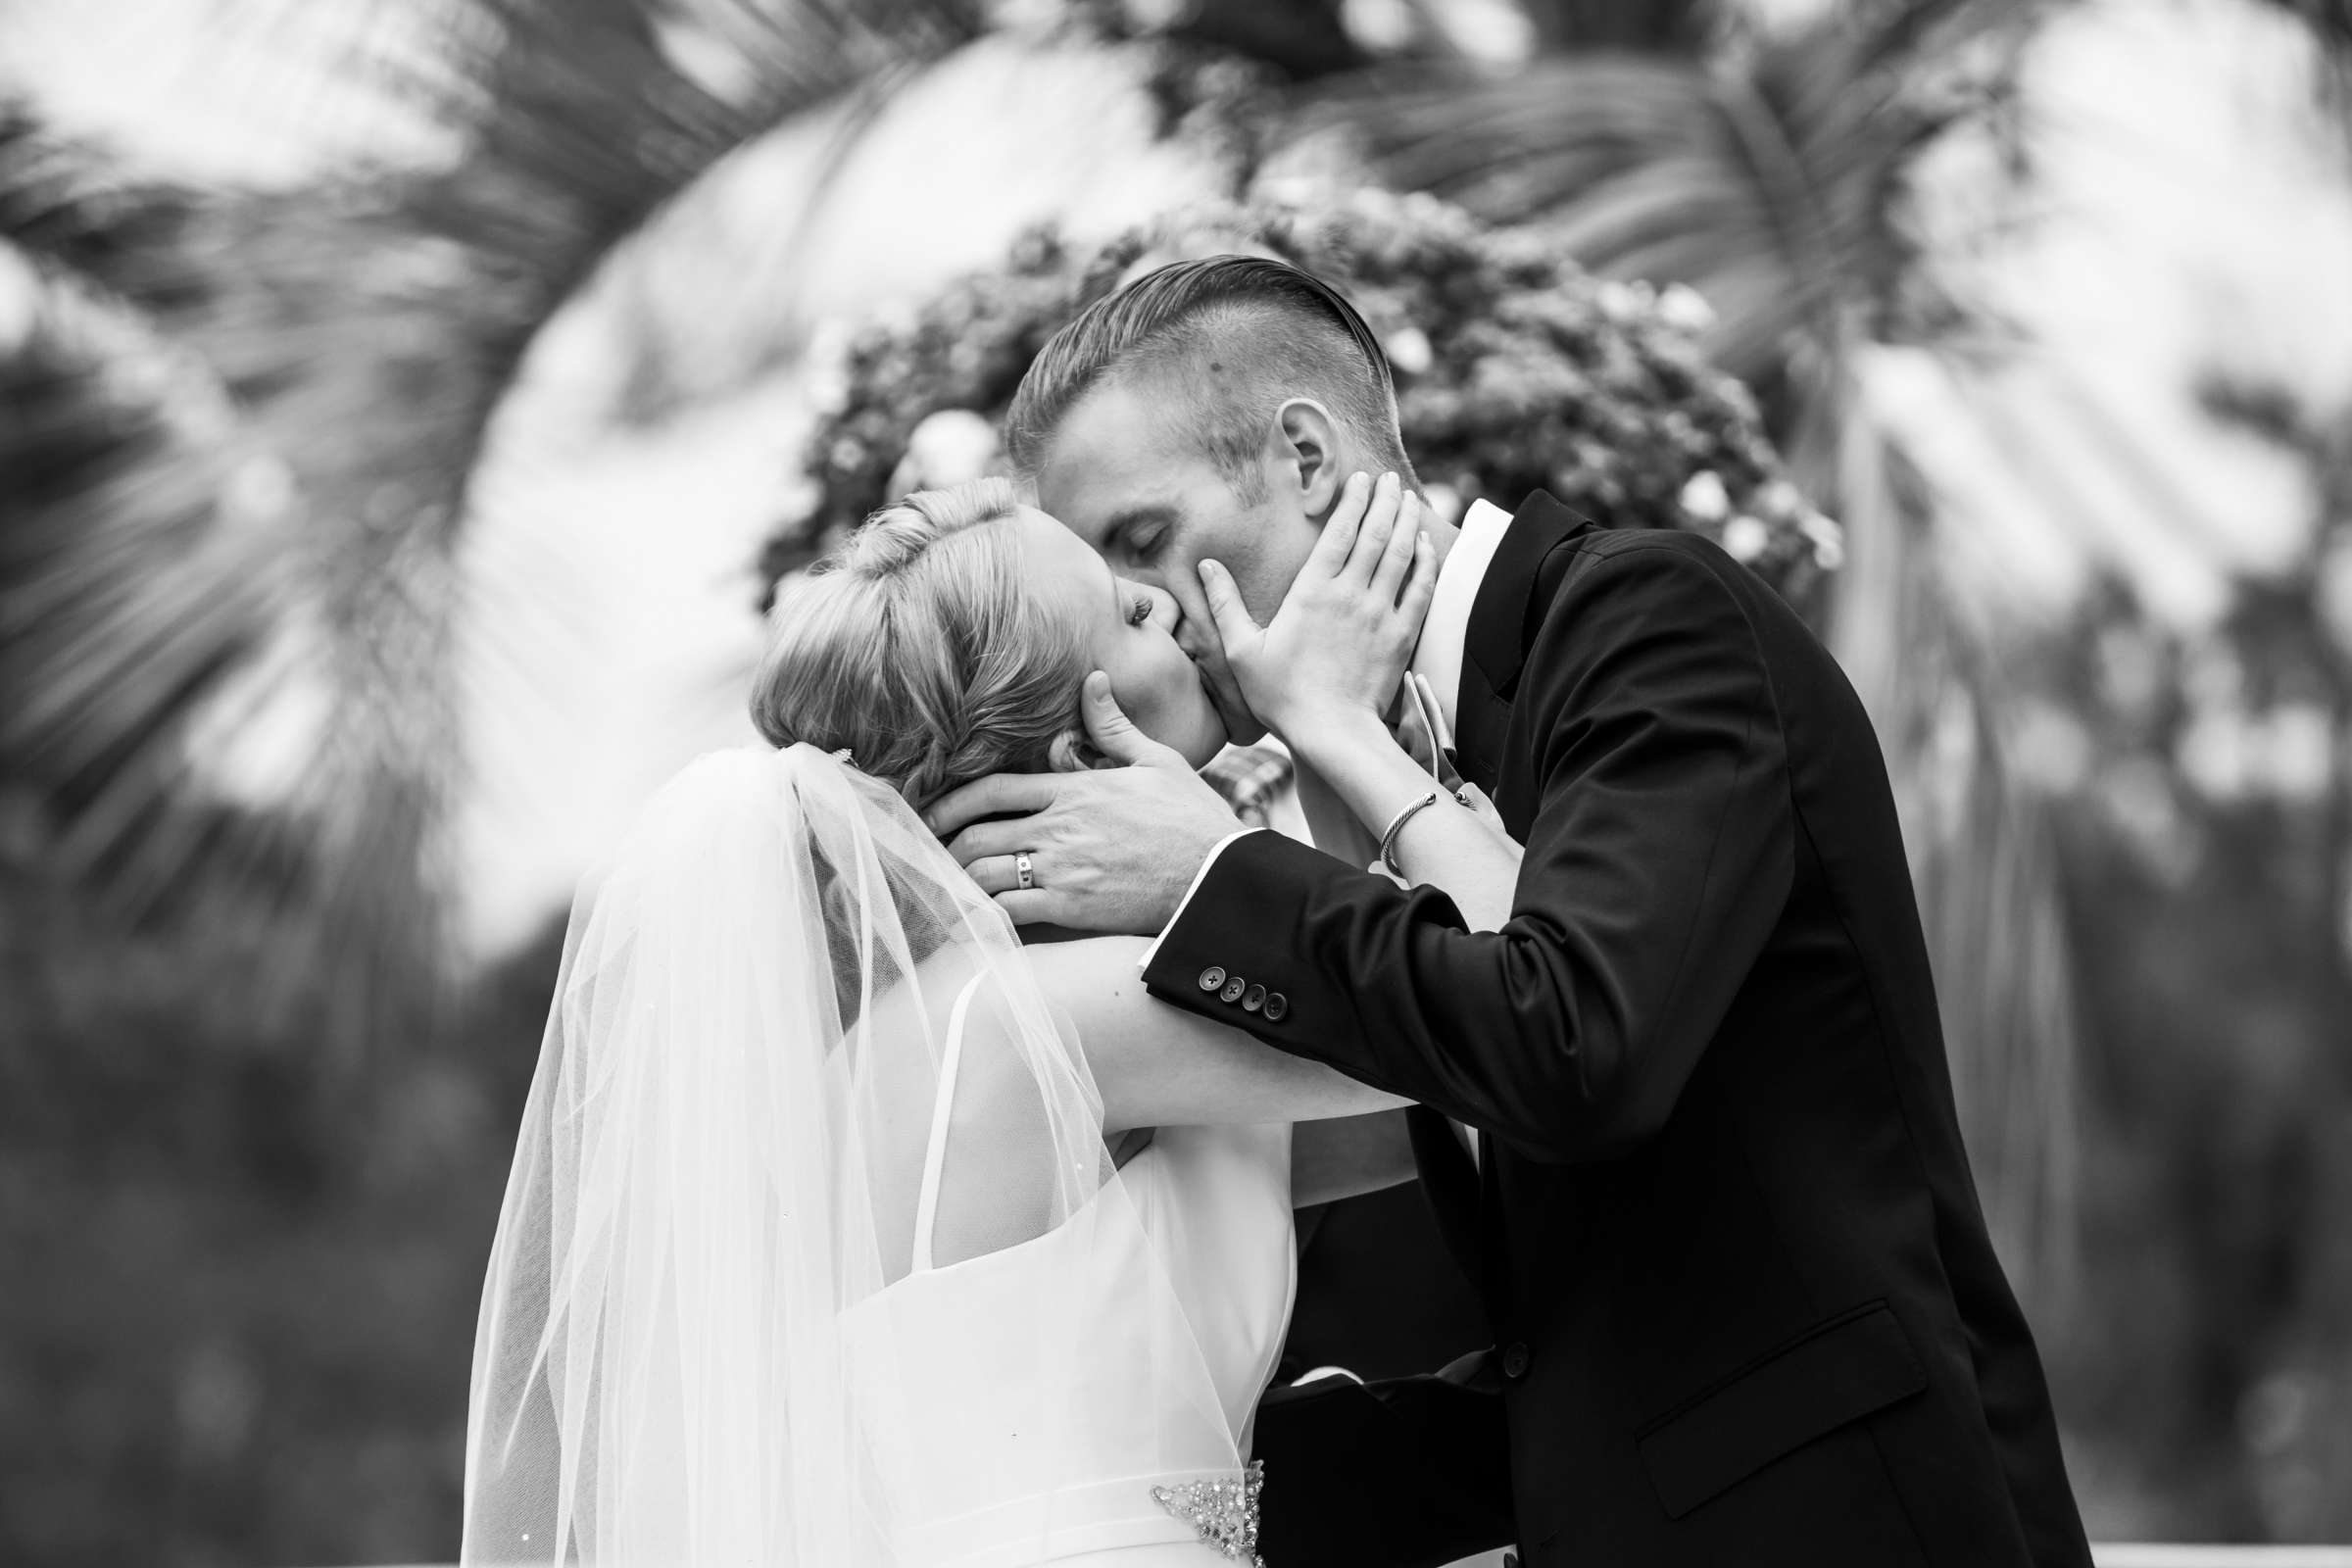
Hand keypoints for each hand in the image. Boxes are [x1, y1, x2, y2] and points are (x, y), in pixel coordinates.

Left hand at [927, 672, 1242, 930]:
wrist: (1220, 874)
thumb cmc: (1194, 818)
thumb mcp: (1157, 761)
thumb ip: (1114, 726)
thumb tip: (1093, 680)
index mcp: (1075, 790)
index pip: (993, 790)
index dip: (952, 802)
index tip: (931, 814)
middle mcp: (1060, 828)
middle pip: (978, 835)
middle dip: (948, 848)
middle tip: (936, 857)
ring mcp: (1064, 869)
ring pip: (986, 875)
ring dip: (964, 883)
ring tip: (957, 889)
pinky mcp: (1073, 908)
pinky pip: (1010, 912)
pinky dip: (987, 916)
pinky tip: (982, 919)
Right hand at [1198, 470, 1437, 748]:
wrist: (1333, 732)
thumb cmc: (1282, 695)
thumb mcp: (1241, 650)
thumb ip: (1225, 604)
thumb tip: (1206, 566)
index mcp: (1312, 592)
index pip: (1338, 532)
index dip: (1350, 500)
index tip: (1358, 477)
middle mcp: (1351, 594)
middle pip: (1373, 533)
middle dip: (1382, 499)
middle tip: (1387, 478)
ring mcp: (1381, 613)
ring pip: (1399, 554)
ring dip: (1405, 520)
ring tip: (1406, 497)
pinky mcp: (1402, 635)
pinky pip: (1420, 588)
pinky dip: (1424, 561)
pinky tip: (1424, 544)